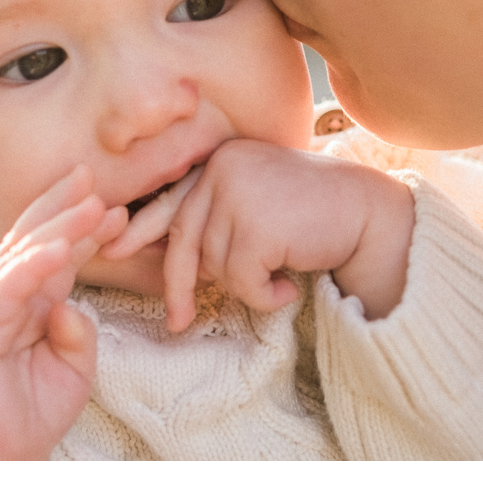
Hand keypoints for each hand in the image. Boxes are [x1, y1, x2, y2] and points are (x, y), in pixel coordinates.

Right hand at [0, 165, 127, 459]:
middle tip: (93, 177)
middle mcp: (2, 299)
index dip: (80, 227)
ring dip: (57, 227)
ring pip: (20, 256)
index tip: (114, 205)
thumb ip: (80, 334)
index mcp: (26, 304)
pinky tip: (59, 248)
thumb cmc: (29, 414)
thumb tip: (72, 305)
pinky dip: (32, 267)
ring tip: (91, 204)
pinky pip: (5, 290)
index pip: (52, 254)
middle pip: (31, 240)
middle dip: (63, 206)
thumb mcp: (73, 370)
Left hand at [158, 139, 415, 332]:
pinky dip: (263, 297)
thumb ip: (216, 213)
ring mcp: (238, 194)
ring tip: (278, 277)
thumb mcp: (256, 201)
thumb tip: (163, 251)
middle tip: (178, 322)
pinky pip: (241, 283)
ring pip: (215, 267)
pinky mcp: (256, 225)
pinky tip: (288, 284)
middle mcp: (222, 169)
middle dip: (179, 286)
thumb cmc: (313, 213)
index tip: (113, 251)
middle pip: (183, 241)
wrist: (369, 214)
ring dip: (245, 287)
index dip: (142, 231)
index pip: (172, 202)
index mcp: (220, 160)